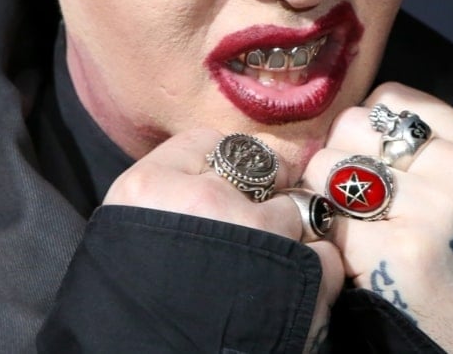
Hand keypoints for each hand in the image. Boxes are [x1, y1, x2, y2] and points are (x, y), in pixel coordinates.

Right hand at [103, 128, 343, 349]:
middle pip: (260, 168)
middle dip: (263, 196)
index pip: (208, 142)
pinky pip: (324, 253)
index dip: (225, 169)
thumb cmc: (137, 309)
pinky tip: (287, 296)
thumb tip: (217, 173)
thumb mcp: (128, 237)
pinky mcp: (301, 273)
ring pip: (297, 209)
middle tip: (248, 236)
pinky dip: (316, 273)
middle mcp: (205, 201)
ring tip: (265, 275)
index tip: (226, 193)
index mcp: (150, 188)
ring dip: (291, 237)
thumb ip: (167, 195)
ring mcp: (257, 235)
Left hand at [303, 83, 452, 352]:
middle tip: (355, 204)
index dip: (369, 131)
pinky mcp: (396, 252)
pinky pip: (326, 219)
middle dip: (340, 159)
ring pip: (328, 166)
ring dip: (325, 198)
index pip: (396, 99)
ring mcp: (432, 210)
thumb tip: (355, 123)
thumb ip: (433, 156)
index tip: (372, 165)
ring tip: (354, 231)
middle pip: (354, 124)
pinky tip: (351, 263)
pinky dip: (326, 240)